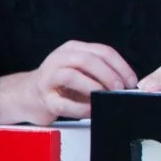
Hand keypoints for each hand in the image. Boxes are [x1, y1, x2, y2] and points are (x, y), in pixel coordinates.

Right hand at [0, 41, 137, 124]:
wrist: (28, 96)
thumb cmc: (61, 85)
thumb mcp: (83, 71)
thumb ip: (102, 73)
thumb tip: (127, 85)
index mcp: (74, 49)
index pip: (103, 51)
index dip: (121, 66)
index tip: (131, 81)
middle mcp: (60, 58)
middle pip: (88, 60)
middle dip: (109, 75)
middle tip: (119, 89)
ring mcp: (48, 77)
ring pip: (72, 75)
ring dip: (93, 87)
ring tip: (105, 97)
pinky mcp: (43, 97)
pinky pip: (63, 103)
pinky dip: (80, 108)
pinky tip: (91, 111)